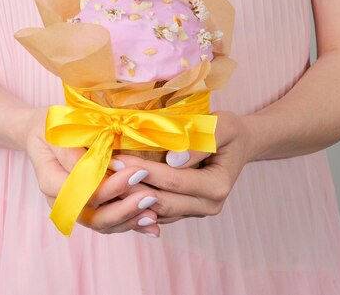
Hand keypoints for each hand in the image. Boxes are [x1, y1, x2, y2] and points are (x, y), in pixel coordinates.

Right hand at [24, 107, 161, 236]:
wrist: (44, 133)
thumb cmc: (54, 126)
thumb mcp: (60, 128)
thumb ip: (77, 149)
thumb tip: (100, 166)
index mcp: (50, 178)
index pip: (82, 191)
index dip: (110, 186)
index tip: (138, 172)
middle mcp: (60, 200)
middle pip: (91, 215)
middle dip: (123, 209)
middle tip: (151, 196)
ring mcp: (73, 208)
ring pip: (100, 224)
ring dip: (129, 221)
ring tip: (154, 214)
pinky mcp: (87, 209)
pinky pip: (108, 223)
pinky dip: (130, 224)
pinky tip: (152, 226)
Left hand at [110, 110, 250, 223]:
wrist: (239, 145)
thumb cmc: (228, 131)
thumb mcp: (222, 126)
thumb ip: (201, 142)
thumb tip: (172, 159)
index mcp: (216, 187)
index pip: (173, 181)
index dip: (143, 171)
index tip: (115, 157)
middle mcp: (208, 206)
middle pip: (160, 202)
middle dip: (128, 187)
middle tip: (100, 172)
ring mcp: (195, 212)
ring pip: (154, 211)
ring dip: (127, 198)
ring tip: (101, 181)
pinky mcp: (183, 212)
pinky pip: (155, 213)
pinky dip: (134, 202)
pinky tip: (113, 189)